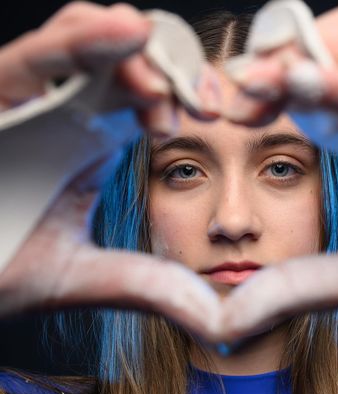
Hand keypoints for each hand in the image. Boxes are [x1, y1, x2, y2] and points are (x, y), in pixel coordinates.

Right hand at [0, 2, 221, 335]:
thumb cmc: (5, 269)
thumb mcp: (86, 276)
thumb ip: (148, 286)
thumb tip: (218, 318)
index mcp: (90, 140)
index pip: (146, 95)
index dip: (186, 92)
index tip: (215, 113)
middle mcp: (62, 112)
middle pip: (124, 59)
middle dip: (171, 67)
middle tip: (204, 101)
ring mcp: (26, 100)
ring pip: (84, 42)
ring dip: (135, 52)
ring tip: (167, 86)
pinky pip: (33, 58)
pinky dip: (79, 40)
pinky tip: (128, 33)